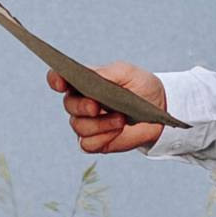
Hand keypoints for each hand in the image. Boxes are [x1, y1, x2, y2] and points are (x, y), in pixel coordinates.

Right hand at [47, 62, 165, 155]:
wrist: (159, 108)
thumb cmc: (141, 86)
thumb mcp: (128, 73)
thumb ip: (107, 72)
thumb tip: (90, 75)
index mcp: (85, 82)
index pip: (59, 79)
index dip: (56, 80)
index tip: (61, 83)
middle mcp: (81, 102)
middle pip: (68, 105)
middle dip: (82, 106)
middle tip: (97, 106)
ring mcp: (87, 123)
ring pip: (79, 126)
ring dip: (99, 124)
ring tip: (120, 119)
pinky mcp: (96, 141)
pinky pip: (87, 144)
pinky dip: (102, 138)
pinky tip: (117, 131)